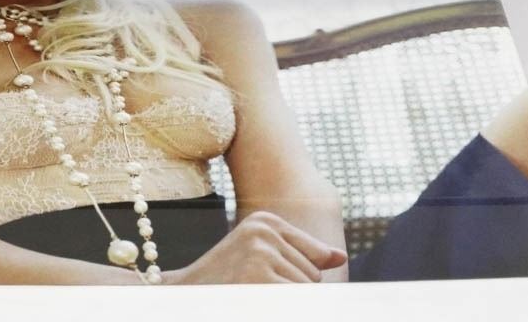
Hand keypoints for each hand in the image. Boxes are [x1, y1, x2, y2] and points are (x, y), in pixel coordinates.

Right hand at [164, 211, 347, 283]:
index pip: (315, 258)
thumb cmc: (227, 279)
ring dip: (283, 301)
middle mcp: (264, 231)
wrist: (187, 293)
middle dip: (291, 292)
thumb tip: (340, 257)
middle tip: (254, 290)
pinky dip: (281, 306)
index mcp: (266, 221)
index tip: (268, 283)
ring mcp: (261, 252)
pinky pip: (295, 300)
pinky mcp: (258, 276)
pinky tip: (254, 300)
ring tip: (252, 295)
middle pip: (313, 277)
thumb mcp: (262, 255)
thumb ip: (304, 254)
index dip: (298, 281)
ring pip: (306, 291)